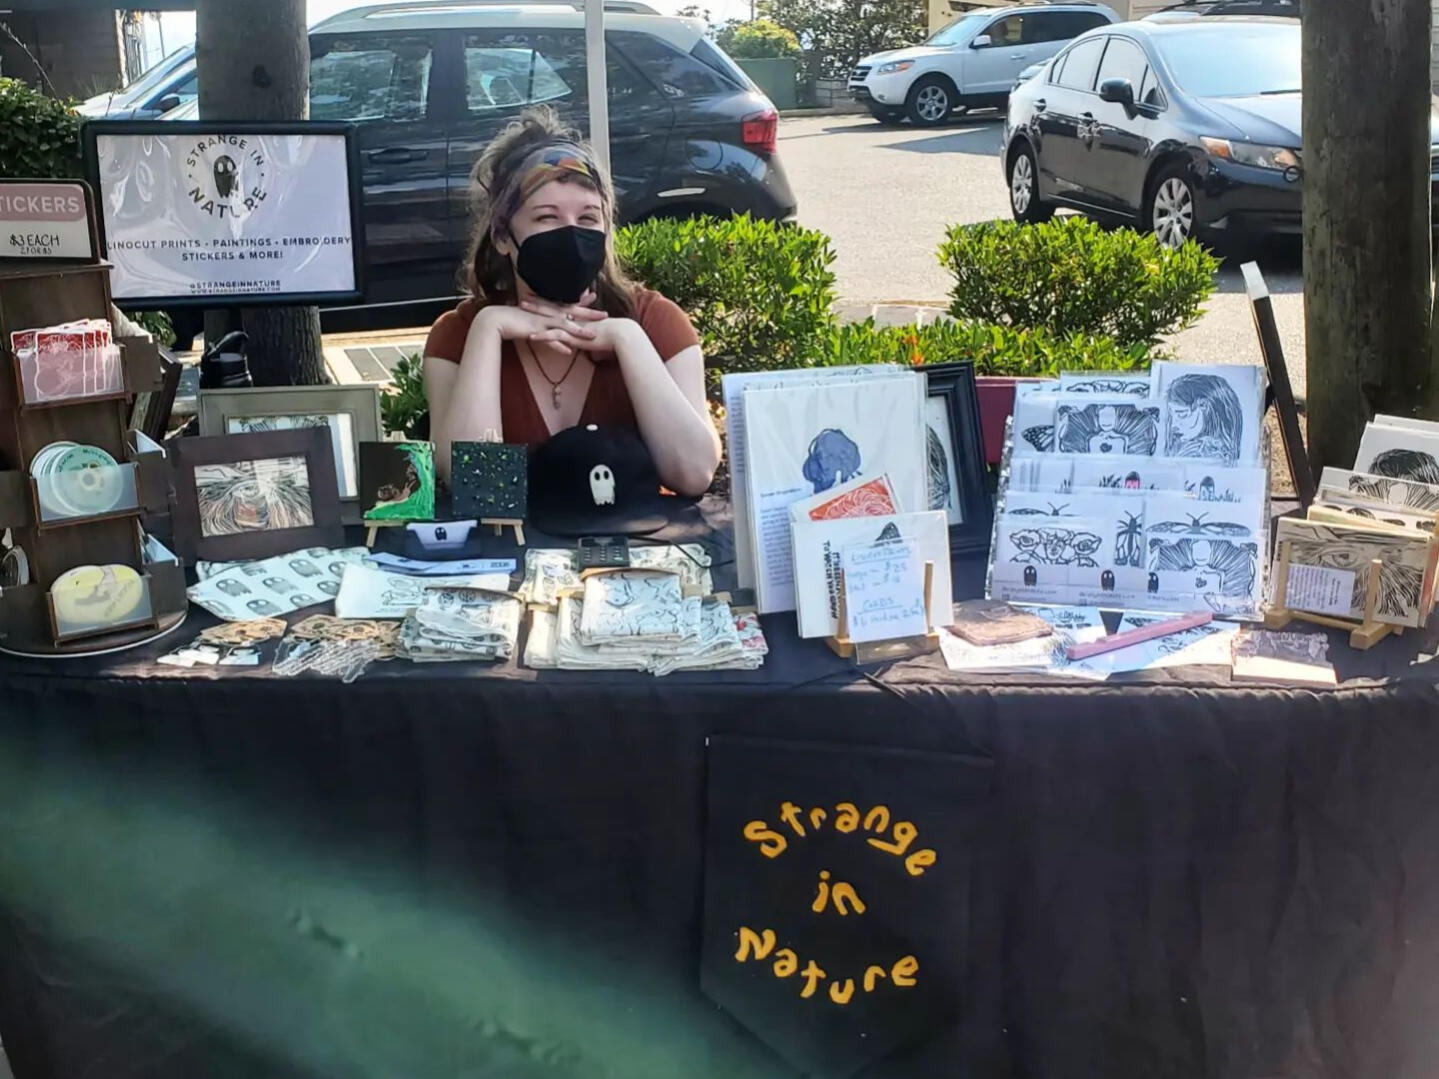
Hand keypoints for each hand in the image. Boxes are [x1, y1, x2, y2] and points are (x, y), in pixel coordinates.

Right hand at [474, 300, 603, 344]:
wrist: (496, 319)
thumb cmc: (513, 318)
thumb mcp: (531, 316)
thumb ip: (542, 318)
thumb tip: (549, 320)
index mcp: (546, 308)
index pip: (567, 303)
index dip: (581, 300)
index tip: (594, 296)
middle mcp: (547, 313)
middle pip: (572, 313)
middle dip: (588, 314)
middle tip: (604, 314)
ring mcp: (541, 322)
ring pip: (563, 326)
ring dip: (578, 331)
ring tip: (592, 336)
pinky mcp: (535, 332)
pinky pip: (549, 340)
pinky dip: (559, 346)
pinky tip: (569, 352)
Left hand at [522, 299, 636, 357]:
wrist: (621, 335)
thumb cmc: (613, 335)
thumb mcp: (599, 332)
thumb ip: (591, 332)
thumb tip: (590, 335)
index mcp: (579, 316)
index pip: (561, 306)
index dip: (549, 301)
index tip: (538, 296)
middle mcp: (574, 318)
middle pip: (552, 308)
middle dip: (537, 303)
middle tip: (523, 297)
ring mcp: (573, 326)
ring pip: (550, 318)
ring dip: (535, 315)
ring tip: (521, 310)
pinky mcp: (573, 336)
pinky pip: (555, 336)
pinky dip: (542, 336)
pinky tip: (530, 336)